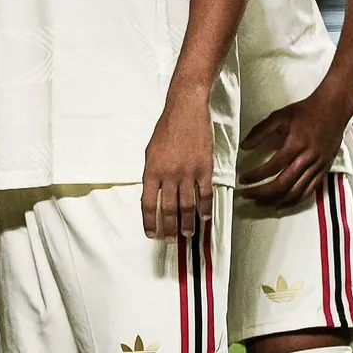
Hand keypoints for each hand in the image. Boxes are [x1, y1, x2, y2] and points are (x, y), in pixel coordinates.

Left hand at [141, 96, 214, 239]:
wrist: (185, 112)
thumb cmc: (166, 130)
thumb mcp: (150, 151)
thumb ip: (152, 174)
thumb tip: (153, 193)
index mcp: (151, 170)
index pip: (147, 203)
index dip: (149, 221)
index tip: (150, 234)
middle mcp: (168, 175)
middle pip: (168, 209)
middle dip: (168, 228)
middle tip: (169, 240)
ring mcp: (187, 173)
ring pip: (187, 205)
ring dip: (187, 223)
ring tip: (187, 234)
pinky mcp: (204, 169)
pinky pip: (205, 194)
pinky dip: (205, 208)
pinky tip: (205, 218)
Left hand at [238, 90, 352, 207]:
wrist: (333, 110)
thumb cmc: (304, 112)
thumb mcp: (279, 116)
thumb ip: (260, 131)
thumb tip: (244, 146)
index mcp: (296, 145)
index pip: (273, 167)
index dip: (256, 176)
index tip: (242, 180)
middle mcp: (308, 159)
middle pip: (283, 184)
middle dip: (262, 193)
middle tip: (246, 195)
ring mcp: (318, 167)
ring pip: (296, 191)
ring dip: (276, 200)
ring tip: (260, 203)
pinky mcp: (324, 170)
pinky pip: (309, 191)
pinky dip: (294, 200)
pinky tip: (281, 204)